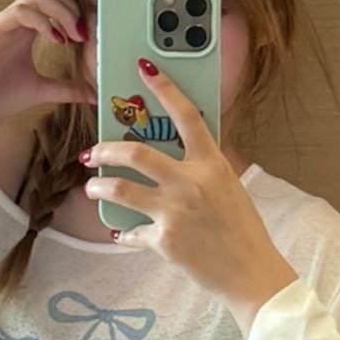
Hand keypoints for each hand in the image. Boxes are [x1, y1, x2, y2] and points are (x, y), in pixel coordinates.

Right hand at [0, 0, 95, 122]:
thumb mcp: (42, 90)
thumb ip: (67, 89)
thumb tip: (93, 95)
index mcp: (27, 29)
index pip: (53, 0)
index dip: (72, 10)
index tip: (85, 35)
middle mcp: (17, 20)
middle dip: (69, 5)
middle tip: (81, 32)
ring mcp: (7, 22)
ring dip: (60, 10)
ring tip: (71, 34)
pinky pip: (22, 11)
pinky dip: (43, 22)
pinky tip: (55, 41)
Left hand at [80, 58, 298, 336]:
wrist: (249, 272)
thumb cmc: (242, 230)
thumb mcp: (229, 188)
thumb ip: (203, 170)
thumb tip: (173, 158)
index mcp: (212, 164)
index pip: (187, 115)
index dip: (165, 88)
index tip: (144, 68)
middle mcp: (191, 183)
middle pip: (136, 153)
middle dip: (106, 149)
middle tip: (91, 153)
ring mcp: (175, 212)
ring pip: (121, 189)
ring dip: (98, 187)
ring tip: (91, 187)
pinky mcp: (164, 241)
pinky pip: (132, 233)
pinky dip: (123, 233)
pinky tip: (119, 233)